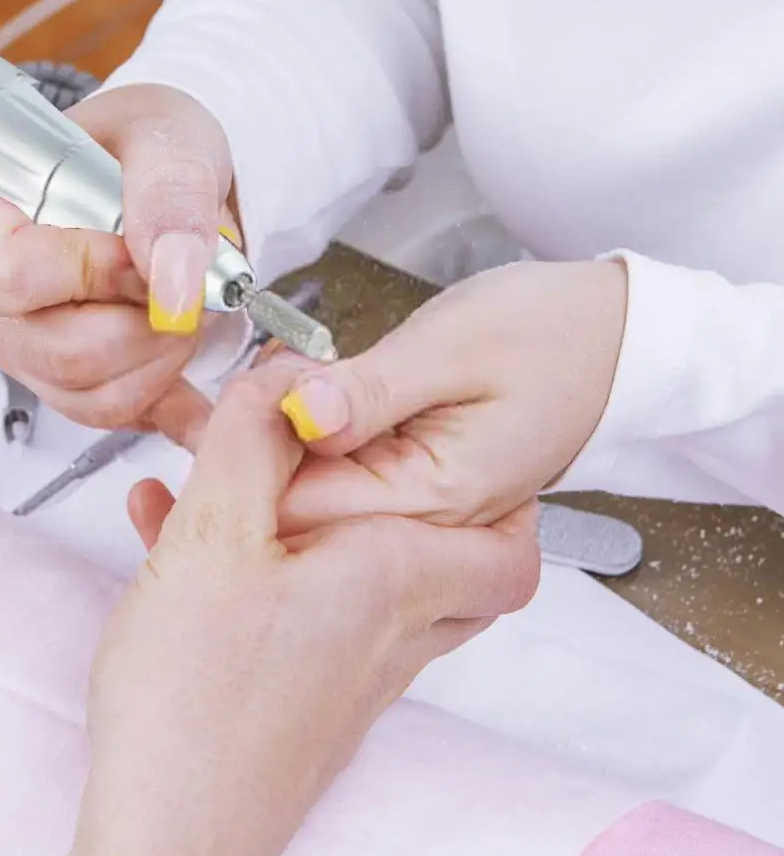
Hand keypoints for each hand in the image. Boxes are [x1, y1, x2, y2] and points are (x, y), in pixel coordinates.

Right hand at [0, 84, 240, 435]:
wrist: (158, 180)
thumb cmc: (142, 147)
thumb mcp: (166, 141)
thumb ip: (170, 198)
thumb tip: (173, 284)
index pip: (12, 279)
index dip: (97, 275)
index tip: (149, 250)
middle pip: (61, 352)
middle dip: (149, 324)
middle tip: (186, 279)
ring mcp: (19, 346)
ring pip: (93, 393)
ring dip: (164, 354)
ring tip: (183, 300)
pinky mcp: (60, 381)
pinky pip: (114, 411)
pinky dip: (167, 387)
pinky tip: (186, 351)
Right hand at [67, 362, 538, 855]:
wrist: (169, 838)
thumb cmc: (196, 707)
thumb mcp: (213, 537)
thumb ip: (251, 444)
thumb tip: (280, 382)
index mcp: (393, 582)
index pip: (511, 544)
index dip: (504, 492)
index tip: (455, 448)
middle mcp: (391, 636)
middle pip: (453, 563)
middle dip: (412, 504)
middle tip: (371, 465)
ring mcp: (353, 678)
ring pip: (377, 586)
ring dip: (325, 529)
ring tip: (252, 493)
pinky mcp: (308, 702)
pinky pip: (316, 617)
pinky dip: (278, 574)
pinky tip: (194, 554)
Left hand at [270, 258, 627, 531]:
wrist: (611, 339)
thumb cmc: (551, 334)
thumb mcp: (451, 346)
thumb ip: (371, 389)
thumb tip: (295, 413)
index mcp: (438, 498)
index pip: (314, 514)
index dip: (261, 461)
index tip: (243, 404)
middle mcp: (430, 520)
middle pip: (311, 520)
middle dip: (267, 458)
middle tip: (257, 391)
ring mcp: (426, 508)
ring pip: (326, 500)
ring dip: (292, 449)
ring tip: (283, 391)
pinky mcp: (422, 484)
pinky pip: (354, 478)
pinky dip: (324, 441)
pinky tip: (315, 403)